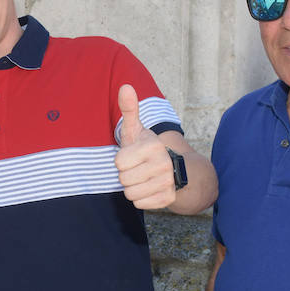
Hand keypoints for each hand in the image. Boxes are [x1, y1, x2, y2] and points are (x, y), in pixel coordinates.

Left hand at [113, 84, 176, 209]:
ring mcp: (167, 182)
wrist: (171, 169)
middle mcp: (164, 164)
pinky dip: (141, 199)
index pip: (118, 163)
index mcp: (153, 146)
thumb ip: (129, 109)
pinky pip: (140, 204)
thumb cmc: (145, 148)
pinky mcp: (168, 198)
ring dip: (132, 188)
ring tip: (142, 178)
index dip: (121, 161)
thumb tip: (125, 86)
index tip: (132, 156)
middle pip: (123, 180)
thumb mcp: (136, 129)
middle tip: (137, 168)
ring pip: (130, 194)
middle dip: (126, 175)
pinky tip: (149, 188)